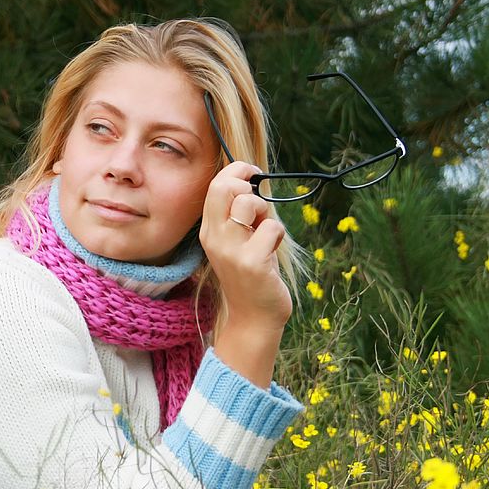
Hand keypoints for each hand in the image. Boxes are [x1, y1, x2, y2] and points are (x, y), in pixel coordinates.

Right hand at [198, 161, 293, 330]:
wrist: (253, 317)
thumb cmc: (251, 275)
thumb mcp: (237, 241)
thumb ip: (239, 215)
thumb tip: (251, 181)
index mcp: (209, 231)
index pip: (215, 186)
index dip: (237, 171)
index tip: (253, 173)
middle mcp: (214, 238)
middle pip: (225, 187)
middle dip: (248, 184)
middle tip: (259, 203)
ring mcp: (231, 250)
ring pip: (249, 203)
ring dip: (265, 211)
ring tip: (265, 231)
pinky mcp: (252, 262)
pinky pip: (272, 227)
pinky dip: (279, 234)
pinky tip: (274, 250)